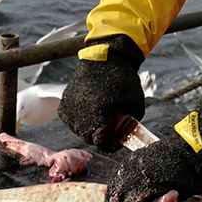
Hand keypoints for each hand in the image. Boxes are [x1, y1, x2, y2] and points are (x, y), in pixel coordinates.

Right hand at [57, 34, 146, 151]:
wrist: (107, 57)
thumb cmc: (124, 82)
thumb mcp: (136, 105)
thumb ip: (131, 127)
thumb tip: (124, 140)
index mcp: (102, 116)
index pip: (103, 144)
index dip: (112, 145)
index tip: (116, 139)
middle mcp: (83, 114)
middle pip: (90, 139)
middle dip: (101, 136)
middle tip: (109, 125)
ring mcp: (72, 107)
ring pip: (79, 131)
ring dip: (89, 128)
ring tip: (99, 115)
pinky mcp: (65, 101)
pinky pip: (70, 120)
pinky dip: (78, 119)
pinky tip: (88, 110)